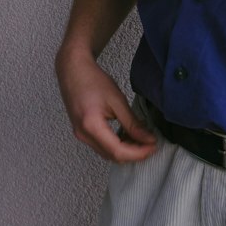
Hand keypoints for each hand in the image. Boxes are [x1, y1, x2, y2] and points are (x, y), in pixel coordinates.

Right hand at [55, 42, 155, 162]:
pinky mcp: (81, 132)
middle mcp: (83, 135)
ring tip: (140, 139)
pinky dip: (115, 145)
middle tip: (150, 144)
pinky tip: (126, 135)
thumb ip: (133, 123)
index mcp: (91, 126)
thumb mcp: (117, 100)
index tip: (153, 147)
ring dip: (125, 151)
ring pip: (106, 153)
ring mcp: (80, 135)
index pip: (118, 151)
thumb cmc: (93, 80)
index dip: (138, 153)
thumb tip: (148, 140)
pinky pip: (100, 146)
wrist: (72, 69)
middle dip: (134, 154)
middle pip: (112, 156)